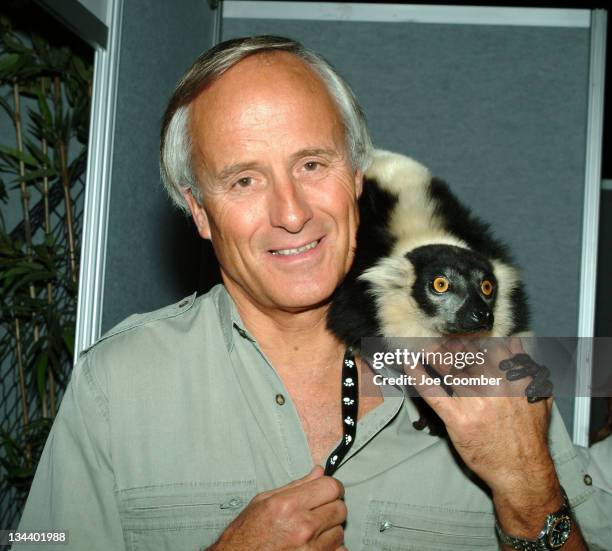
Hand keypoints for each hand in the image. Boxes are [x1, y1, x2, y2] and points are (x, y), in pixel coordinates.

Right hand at [209, 465, 346, 550]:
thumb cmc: (246, 535)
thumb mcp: (263, 501)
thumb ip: (296, 485)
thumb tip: (318, 472)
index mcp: (289, 505)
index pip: (331, 487)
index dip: (332, 487)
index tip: (328, 490)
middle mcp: (302, 527)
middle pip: (340, 508)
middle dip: (331, 507)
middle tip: (319, 511)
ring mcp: (310, 550)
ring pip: (340, 532)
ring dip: (330, 531)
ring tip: (312, 532)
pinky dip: (331, 549)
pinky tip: (316, 546)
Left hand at [411, 338, 554, 495]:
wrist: (521, 470)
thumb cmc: (529, 434)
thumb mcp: (538, 394)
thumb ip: (526, 364)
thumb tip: (513, 341)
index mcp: (513, 374)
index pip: (486, 343)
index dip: (470, 335)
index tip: (460, 331)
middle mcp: (494, 384)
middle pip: (464, 353)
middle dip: (450, 343)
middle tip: (438, 337)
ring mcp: (474, 401)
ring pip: (447, 367)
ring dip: (434, 353)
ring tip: (425, 345)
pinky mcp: (457, 418)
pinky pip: (431, 391)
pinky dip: (417, 375)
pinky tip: (409, 362)